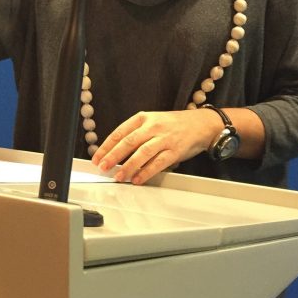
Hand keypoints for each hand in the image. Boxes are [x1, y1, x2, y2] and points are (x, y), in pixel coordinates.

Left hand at [90, 109, 218, 183]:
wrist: (200, 124)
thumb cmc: (172, 124)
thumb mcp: (151, 121)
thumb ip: (135, 134)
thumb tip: (114, 152)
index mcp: (143, 118)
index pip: (119, 132)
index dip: (106, 146)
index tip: (97, 157)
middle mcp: (152, 126)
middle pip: (129, 142)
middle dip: (113, 156)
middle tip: (103, 167)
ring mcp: (164, 138)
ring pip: (142, 153)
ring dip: (129, 166)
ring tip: (119, 176)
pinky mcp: (175, 150)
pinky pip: (158, 163)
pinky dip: (146, 172)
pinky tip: (138, 179)